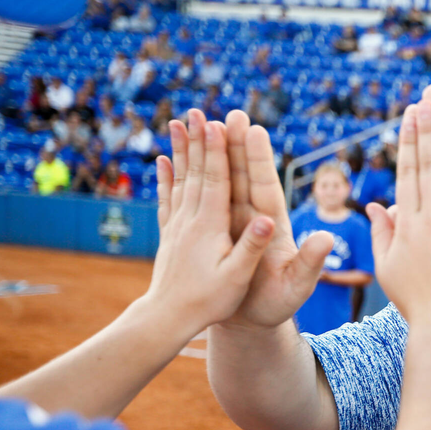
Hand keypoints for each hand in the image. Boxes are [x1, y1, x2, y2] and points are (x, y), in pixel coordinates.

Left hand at [144, 111, 274, 334]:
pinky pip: (168, 198)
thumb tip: (266, 219)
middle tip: (199, 111)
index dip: (218, 150)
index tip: (218, 123)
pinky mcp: (170, 234)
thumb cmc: (209, 301)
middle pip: (196, 172)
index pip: (215, 180)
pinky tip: (163, 161)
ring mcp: (177, 225)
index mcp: (209, 227)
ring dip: (182, 150)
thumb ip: (252, 247)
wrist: (168, 318)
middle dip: (200, 140)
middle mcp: (190, 220)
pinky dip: (166, 176)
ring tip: (179, 122)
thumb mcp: (238, 278)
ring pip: (180, 179)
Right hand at [174, 109, 334, 329]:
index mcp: (272, 225)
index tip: (254, 130)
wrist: (252, 320)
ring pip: (218, 181)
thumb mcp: (296, 286)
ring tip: (196, 123)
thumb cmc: (277, 305)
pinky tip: (171, 156)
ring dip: (208, 154)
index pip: (265, 186)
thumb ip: (311, 263)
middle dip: (236, 145)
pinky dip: (183, 179)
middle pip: (242, 175)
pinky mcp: (211, 231)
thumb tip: (326, 238)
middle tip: (230, 114)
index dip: (259, 160)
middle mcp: (251, 217)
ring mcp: (229, 222)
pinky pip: (195, 200)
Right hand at [365, 102, 430, 326]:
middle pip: (429, 164)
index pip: (407, 173)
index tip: (410, 115)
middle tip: (429, 97)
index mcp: (408, 224)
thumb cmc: (418, 302)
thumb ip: (383, 233)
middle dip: (429, 127)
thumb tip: (377, 204)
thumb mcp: (389, 268)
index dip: (409, 141)